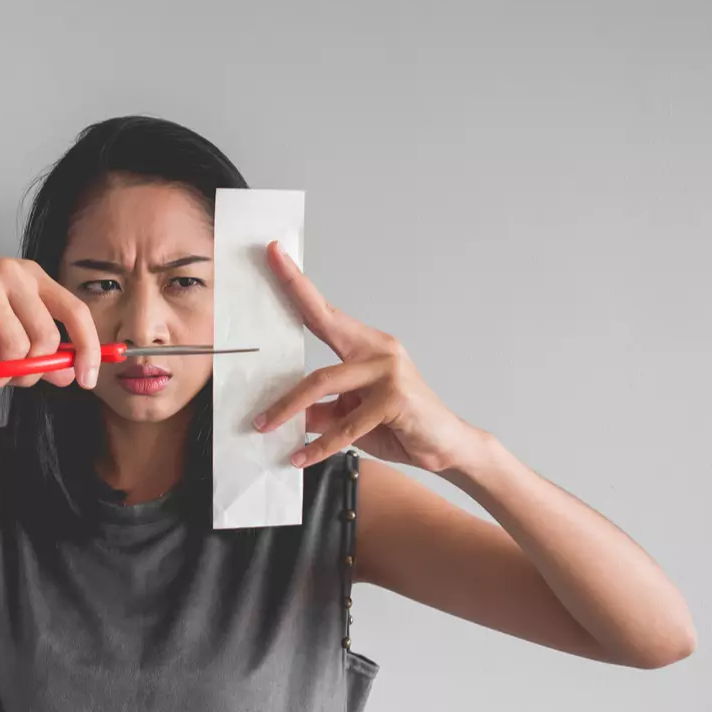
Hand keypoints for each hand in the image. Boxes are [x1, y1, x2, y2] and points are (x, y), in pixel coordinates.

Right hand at [0, 239, 100, 389]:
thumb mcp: (3, 310)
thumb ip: (35, 340)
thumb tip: (66, 375)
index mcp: (33, 276)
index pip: (76, 312)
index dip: (88, 349)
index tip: (87, 380)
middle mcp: (14, 274)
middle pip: (45, 339)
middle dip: (29, 371)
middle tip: (6, 377)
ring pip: (13, 347)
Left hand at [254, 242, 480, 471]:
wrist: (446, 448)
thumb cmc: (400, 425)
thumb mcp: (350, 418)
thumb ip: (320, 411)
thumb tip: (282, 415)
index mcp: (366, 346)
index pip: (325, 312)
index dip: (298, 284)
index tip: (274, 254)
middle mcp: (378, 349)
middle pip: (323, 322)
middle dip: (293, 293)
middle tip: (269, 270)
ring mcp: (388, 370)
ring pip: (322, 381)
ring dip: (288, 407)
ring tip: (265, 426)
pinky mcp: (394, 398)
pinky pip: (345, 423)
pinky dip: (320, 444)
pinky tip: (301, 457)